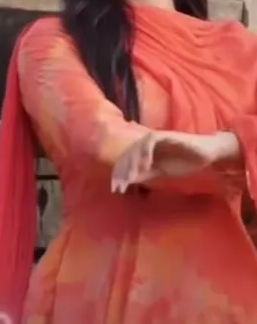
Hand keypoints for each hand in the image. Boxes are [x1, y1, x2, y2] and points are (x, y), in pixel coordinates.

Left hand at [112, 130, 242, 192]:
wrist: (206, 155)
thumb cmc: (185, 162)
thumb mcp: (161, 172)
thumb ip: (146, 174)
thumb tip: (128, 181)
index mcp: (145, 152)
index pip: (127, 161)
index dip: (119, 174)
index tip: (116, 189)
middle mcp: (147, 143)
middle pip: (128, 154)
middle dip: (122, 171)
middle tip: (120, 186)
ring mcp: (156, 138)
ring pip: (137, 146)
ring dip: (132, 162)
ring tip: (130, 178)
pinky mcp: (166, 134)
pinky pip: (151, 140)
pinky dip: (146, 151)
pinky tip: (145, 165)